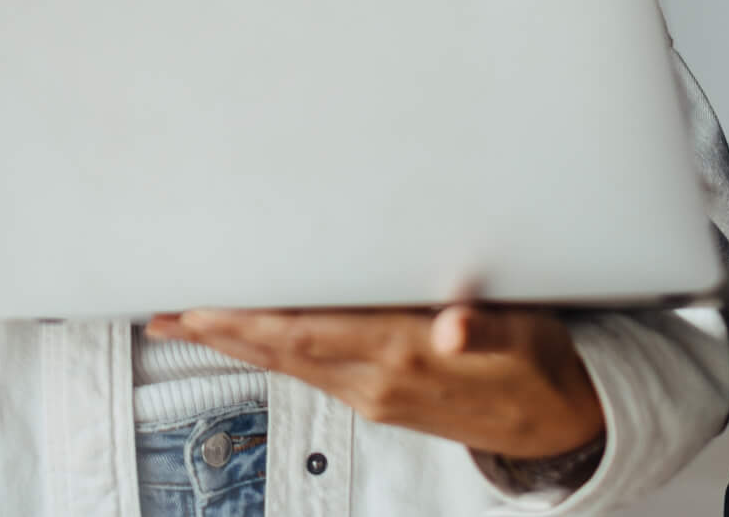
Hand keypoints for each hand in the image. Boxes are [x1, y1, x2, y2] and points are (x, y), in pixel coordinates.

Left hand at [144, 303, 605, 461]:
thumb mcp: (526, 335)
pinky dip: (271, 355)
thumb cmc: (542, 365)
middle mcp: (379, 383)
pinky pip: (310, 374)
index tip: (203, 303)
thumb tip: (455, 326)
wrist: (562, 424)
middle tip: (166, 313)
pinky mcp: (380, 402)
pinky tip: (252, 343)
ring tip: (189, 323)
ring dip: (236, 344)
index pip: (307, 333)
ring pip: (289, 365)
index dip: (249, 318)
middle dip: (220, 332)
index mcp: (406, 356)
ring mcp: (375, 398)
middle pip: (281, 353)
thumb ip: (484, 326)